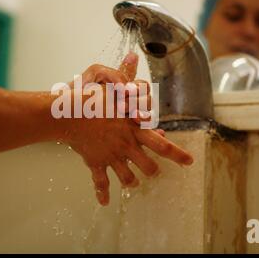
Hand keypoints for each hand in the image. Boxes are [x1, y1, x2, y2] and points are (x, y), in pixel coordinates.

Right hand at [62, 53, 192, 205]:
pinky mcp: (96, 163)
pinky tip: (104, 203)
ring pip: (128, 178)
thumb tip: (133, 55)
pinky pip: (101, 183)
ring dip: (132, 181)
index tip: (189, 162)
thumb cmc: (91, 99)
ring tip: (134, 182)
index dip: (178, 155)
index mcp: (135, 130)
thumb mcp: (112, 85)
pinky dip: (102, 193)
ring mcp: (112, 157)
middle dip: (153, 170)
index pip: (162, 145)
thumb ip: (126, 75)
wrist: (69, 114)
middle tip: (154, 171)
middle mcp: (127, 146)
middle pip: (148, 166)